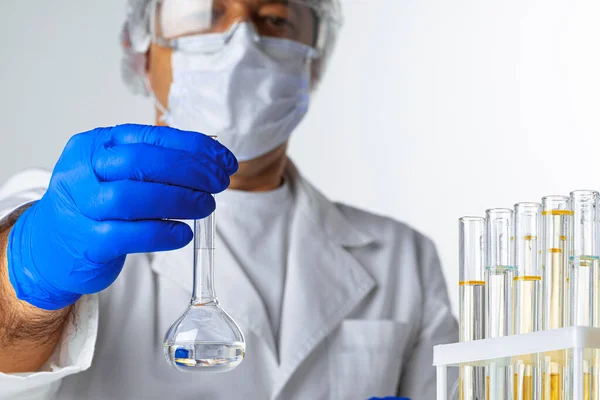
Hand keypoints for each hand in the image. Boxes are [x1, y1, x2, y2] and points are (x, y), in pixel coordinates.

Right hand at [6, 124, 236, 309]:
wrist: (50, 245)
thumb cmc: (94, 204)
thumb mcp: (114, 172)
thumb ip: (152, 163)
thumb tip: (208, 161)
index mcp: (95, 145)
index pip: (150, 137)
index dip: (192, 147)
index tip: (223, 159)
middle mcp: (84, 171)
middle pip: (141, 162)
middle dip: (190, 170)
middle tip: (219, 182)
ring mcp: (82, 207)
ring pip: (133, 197)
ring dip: (180, 199)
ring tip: (206, 205)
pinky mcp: (88, 242)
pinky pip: (130, 235)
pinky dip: (163, 233)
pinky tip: (183, 233)